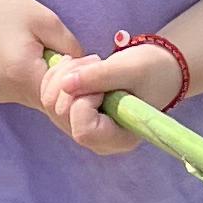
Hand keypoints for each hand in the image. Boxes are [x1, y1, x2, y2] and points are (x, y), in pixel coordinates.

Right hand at [0, 0, 82, 112]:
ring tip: (54, 57)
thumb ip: (71, 50)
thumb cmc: (1, 5)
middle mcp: (8, 92)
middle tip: (80, 64)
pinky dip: (36, 83)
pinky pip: (24, 94)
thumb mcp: (46, 20)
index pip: (65, 101)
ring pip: (38, 101)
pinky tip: (34, 59)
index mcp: (22, 74)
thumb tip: (88, 71)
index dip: (83, 90)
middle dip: (70, 90)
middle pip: (52, 106)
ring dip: (53, 87)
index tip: (92, 70)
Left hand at [41, 41, 181, 156]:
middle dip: (72, 82)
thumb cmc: (152, 71)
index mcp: (119, 139)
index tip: (102, 86)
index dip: (84, 102)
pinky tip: (79, 66)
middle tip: (97, 62)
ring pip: (50, 103)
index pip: (83, 131)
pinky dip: (58, 75)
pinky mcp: (71, 114)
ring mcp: (81, 128)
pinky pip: (48, 95)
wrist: (154, 69)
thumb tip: (64, 84)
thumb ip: (99, 77)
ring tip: (91, 62)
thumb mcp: (130, 70)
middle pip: (61, 115)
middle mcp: (97, 140)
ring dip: (64, 74)